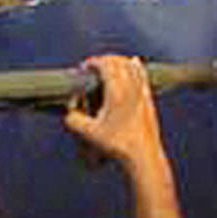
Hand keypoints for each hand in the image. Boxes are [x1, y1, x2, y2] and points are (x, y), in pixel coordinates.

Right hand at [65, 56, 164, 174]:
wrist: (144, 158)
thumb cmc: (118, 145)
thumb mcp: (89, 133)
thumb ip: (74, 120)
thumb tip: (68, 112)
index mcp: (116, 91)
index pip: (105, 64)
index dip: (93, 62)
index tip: (84, 68)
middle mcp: (131, 87)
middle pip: (118, 61)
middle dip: (104, 59)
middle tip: (94, 66)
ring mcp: (142, 93)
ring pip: (131, 65)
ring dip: (118, 61)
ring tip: (109, 65)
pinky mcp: (149, 100)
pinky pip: (143, 74)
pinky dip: (136, 66)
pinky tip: (135, 62)